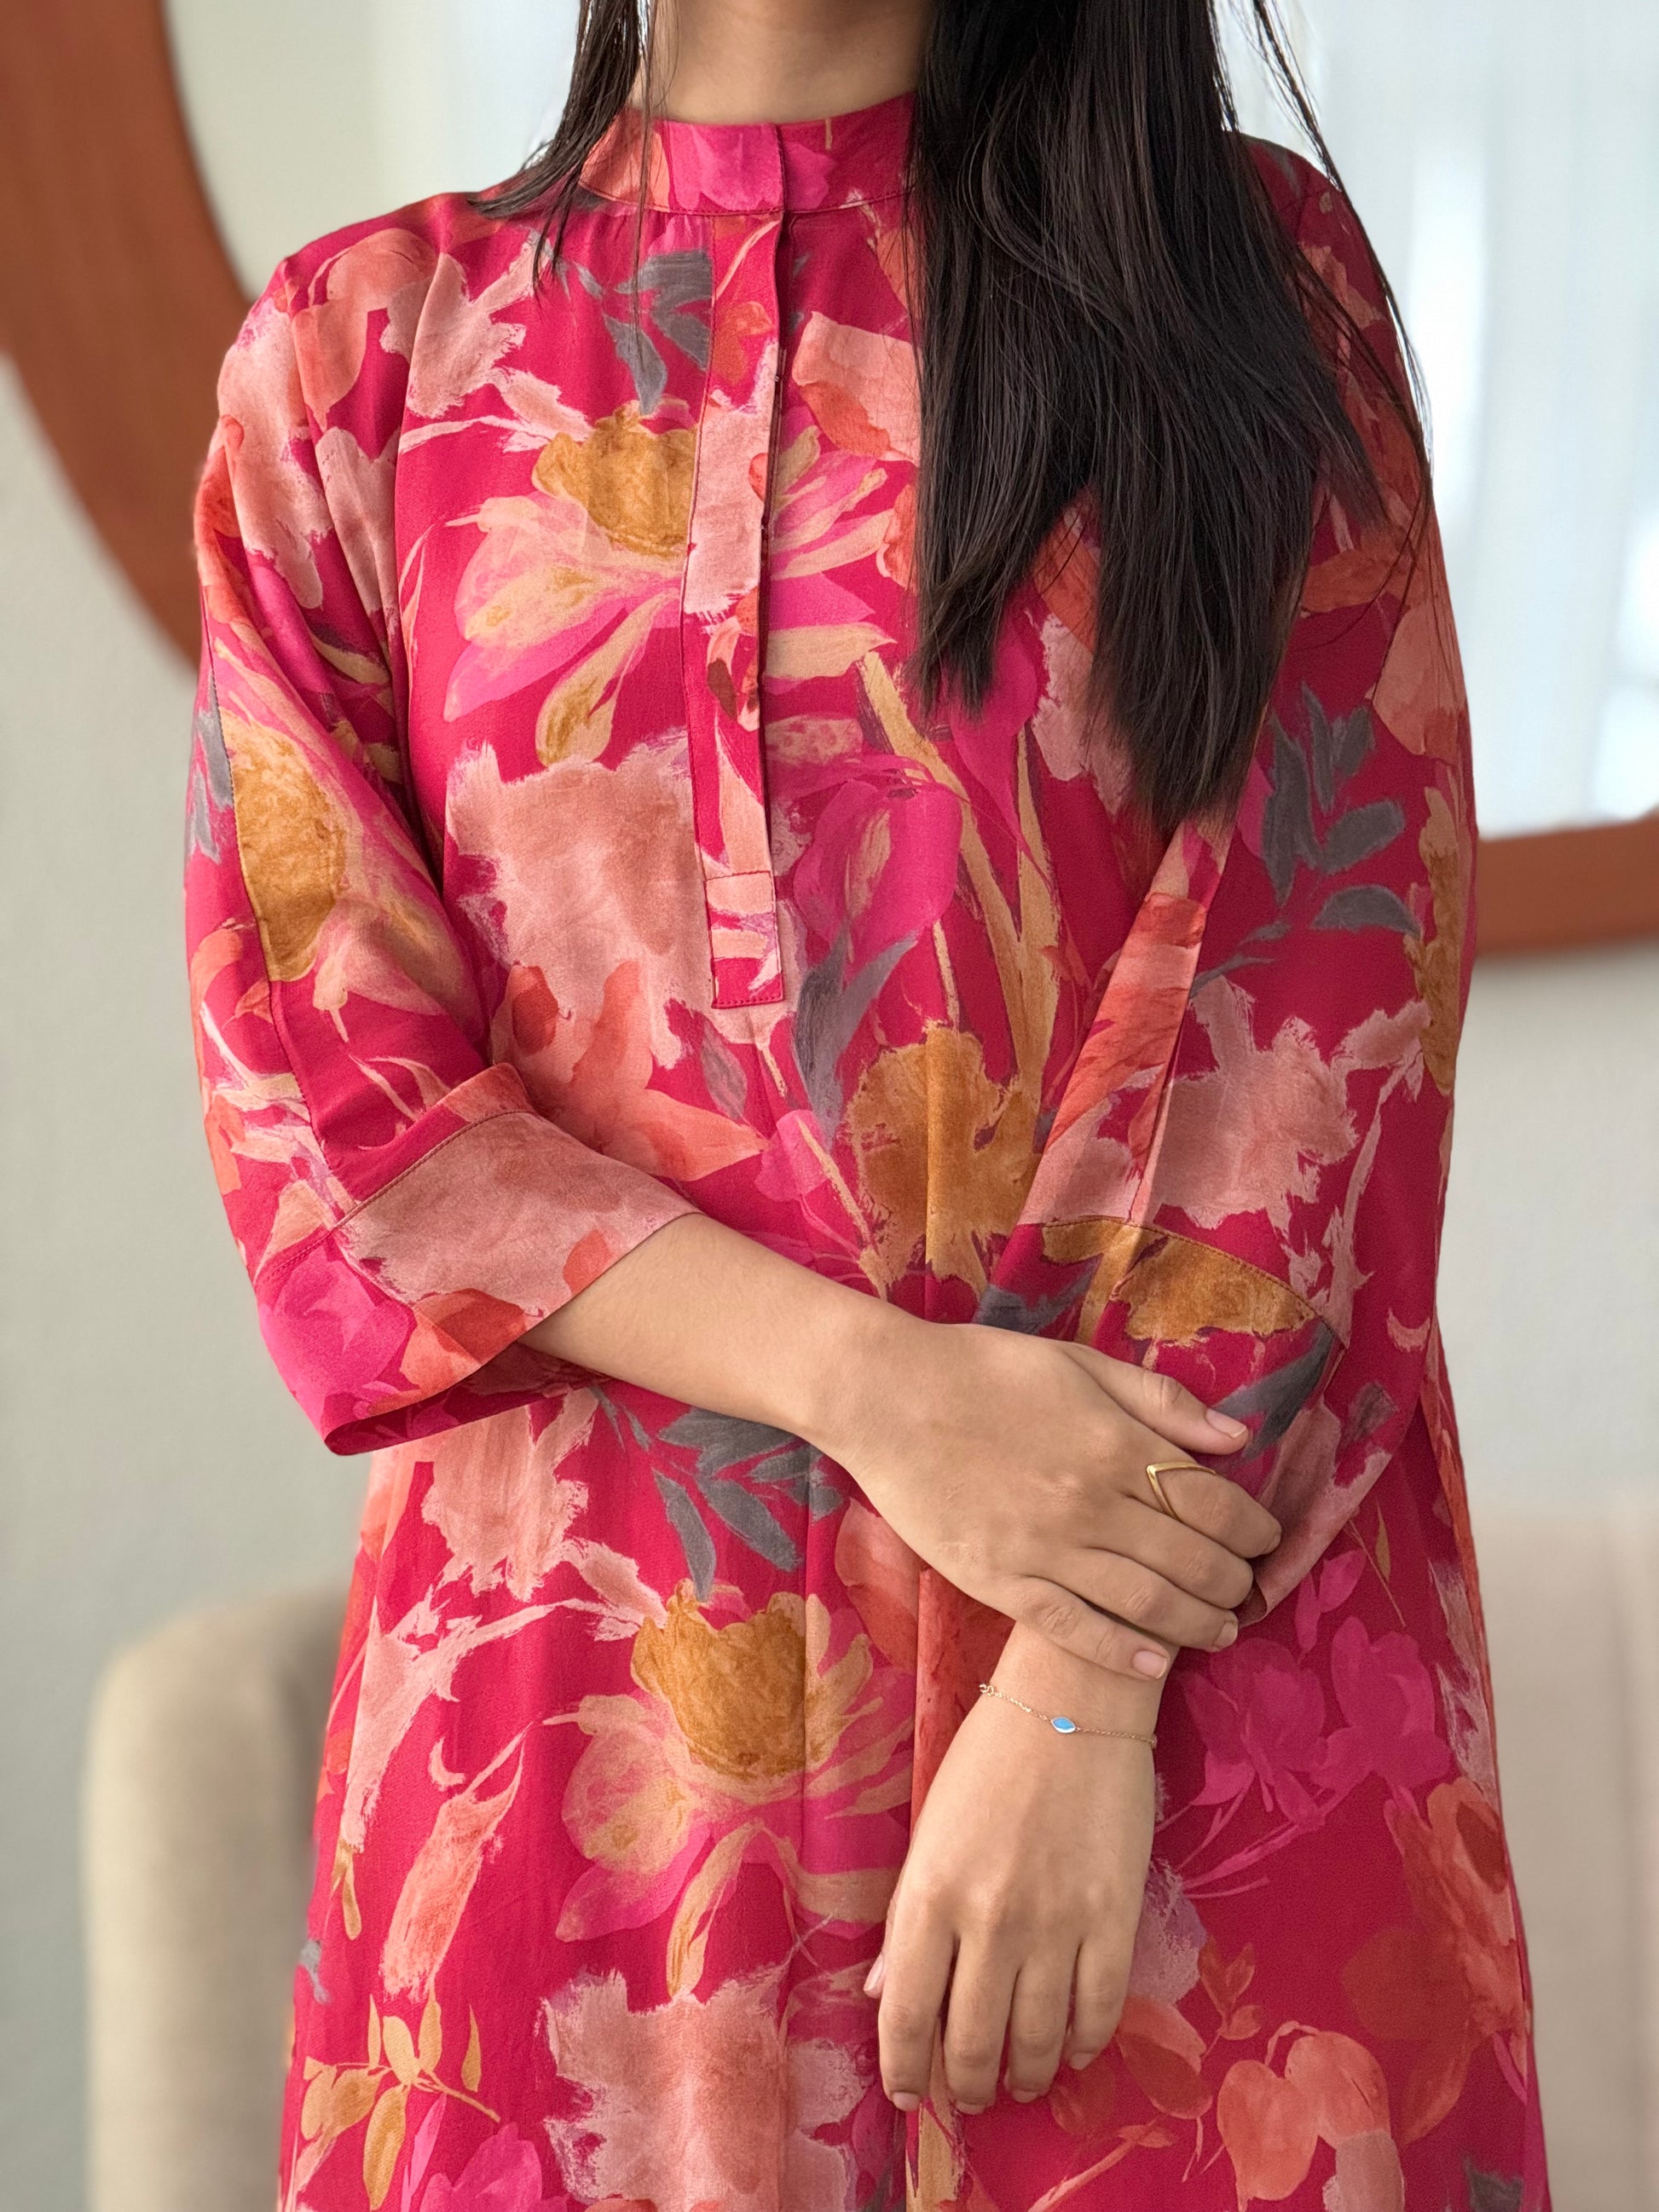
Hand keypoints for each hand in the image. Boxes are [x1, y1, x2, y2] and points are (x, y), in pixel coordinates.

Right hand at [823, 1312, 1280, 1678]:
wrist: (885, 1397)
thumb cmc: (983, 1370)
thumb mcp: (1079, 1363)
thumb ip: (1160, 1401)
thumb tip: (1238, 1435)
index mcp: (1114, 1443)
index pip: (1214, 1501)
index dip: (1253, 1528)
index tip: (1267, 1539)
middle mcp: (1091, 1503)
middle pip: (1191, 1559)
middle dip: (1234, 1581)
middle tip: (1249, 1589)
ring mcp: (1046, 1548)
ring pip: (1146, 1602)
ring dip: (1197, 1624)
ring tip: (1221, 1631)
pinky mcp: (1001, 1581)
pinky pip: (1074, 1628)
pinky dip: (1121, 1651)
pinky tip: (1153, 1665)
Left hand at [867, 1623, 1159, 2111]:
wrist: (1072, 1702)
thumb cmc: (989, 1760)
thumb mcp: (929, 1834)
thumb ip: (908, 1919)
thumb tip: (883, 1995)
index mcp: (929, 1894)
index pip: (907, 2015)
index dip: (906, 2069)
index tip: (909, 2093)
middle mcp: (987, 1920)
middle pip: (973, 2042)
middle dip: (967, 2084)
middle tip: (971, 2093)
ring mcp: (1055, 1923)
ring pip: (1038, 2041)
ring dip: (1027, 2074)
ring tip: (1023, 2079)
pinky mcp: (1113, 1918)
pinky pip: (1099, 2010)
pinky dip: (1086, 2044)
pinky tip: (1075, 2049)